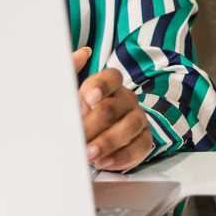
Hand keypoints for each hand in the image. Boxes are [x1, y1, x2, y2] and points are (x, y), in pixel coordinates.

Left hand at [72, 46, 155, 172]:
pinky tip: (105, 162)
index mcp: (110, 83)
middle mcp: (126, 99)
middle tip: (79, 137)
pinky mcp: (144, 140)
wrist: (98, 135)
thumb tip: (83, 52)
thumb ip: (71, 71)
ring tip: (90, 154)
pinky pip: (140, 147)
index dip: (100, 86)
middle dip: (94, 124)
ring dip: (107, 142)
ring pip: (128, 127)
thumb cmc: (82, 112)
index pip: (111, 77)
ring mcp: (137, 119)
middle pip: (113, 108)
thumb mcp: (71, 91)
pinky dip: (121, 157)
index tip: (89, 98)